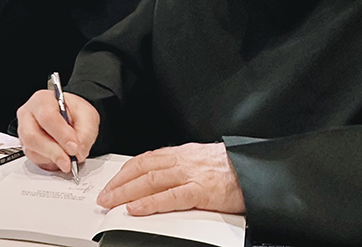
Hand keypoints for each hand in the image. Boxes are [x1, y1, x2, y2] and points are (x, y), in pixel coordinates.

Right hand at [17, 89, 99, 174]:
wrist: (71, 119)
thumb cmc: (74, 113)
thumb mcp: (88, 116)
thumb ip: (85, 133)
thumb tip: (77, 152)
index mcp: (42, 100)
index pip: (47, 117)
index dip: (61, 135)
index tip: (74, 148)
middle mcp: (28, 116)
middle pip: (31, 136)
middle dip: (53, 152)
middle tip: (69, 161)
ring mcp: (24, 132)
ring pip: (31, 151)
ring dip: (52, 159)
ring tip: (69, 161)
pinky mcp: (27, 147)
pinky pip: (34, 160)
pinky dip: (50, 162)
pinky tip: (61, 158)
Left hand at [97, 143, 245, 215]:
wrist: (257, 170)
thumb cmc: (232, 169)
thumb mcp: (202, 161)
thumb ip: (181, 167)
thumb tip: (160, 176)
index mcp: (182, 153)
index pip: (145, 159)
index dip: (125, 172)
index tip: (112, 182)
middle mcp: (182, 161)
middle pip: (142, 169)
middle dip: (119, 183)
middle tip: (104, 196)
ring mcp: (191, 175)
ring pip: (150, 181)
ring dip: (126, 192)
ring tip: (111, 202)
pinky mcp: (201, 191)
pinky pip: (170, 197)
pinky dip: (150, 203)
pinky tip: (136, 208)